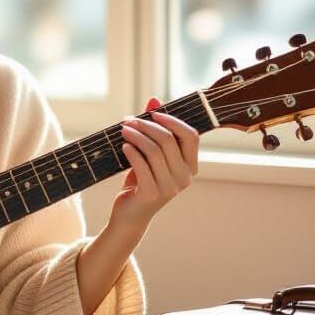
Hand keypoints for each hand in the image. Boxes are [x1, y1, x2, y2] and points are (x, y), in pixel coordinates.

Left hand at [111, 97, 199, 228]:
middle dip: (146, 126)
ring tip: (122, 130)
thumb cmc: (141, 180)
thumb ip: (154, 128)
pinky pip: (142, 165)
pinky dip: (131, 152)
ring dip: (136, 136)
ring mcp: (170, 187)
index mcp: (190, 166)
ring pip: (154, 151)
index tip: (153, 113)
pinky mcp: (153, 194)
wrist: (130, 214)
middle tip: (128, 121)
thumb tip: (154, 100)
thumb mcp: (149, 154)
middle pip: (168, 140)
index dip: (173, 121)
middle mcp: (185, 177)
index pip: (191, 136)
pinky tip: (123, 146)